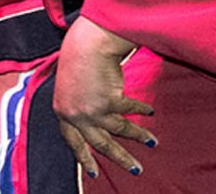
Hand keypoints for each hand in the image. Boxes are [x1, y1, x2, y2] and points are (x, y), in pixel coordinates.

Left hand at [53, 16, 155, 177]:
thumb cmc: (78, 57)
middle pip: (100, 144)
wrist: (87, 43)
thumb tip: (93, 118)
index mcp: (62, 112)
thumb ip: (78, 103)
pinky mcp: (109, 102)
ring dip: (138, 137)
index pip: (73, 143)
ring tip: (152, 143)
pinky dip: (141, 111)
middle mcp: (76, 117)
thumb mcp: (70, 86)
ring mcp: (93, 111)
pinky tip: (150, 112)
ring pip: (119, 130)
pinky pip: (129, 110)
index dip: (84, 157)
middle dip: (120, 158)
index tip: (94, 172)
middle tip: (135, 169)